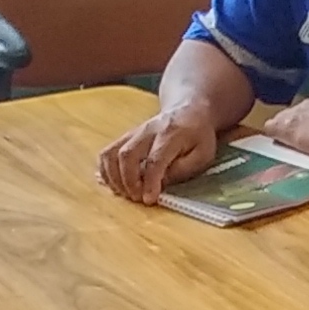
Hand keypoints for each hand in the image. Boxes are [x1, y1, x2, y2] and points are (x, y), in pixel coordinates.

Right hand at [96, 104, 222, 202]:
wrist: (188, 110)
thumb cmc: (198, 136)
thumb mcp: (202, 154)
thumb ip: (182, 169)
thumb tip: (159, 184)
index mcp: (171, 135)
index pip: (155, 159)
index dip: (149, 182)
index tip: (149, 199)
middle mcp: (147, 131)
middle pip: (127, 155)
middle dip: (128, 181)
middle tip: (137, 198)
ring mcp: (133, 133)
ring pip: (111, 153)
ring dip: (113, 178)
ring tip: (125, 194)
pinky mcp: (124, 138)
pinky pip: (107, 153)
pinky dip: (106, 172)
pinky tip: (115, 185)